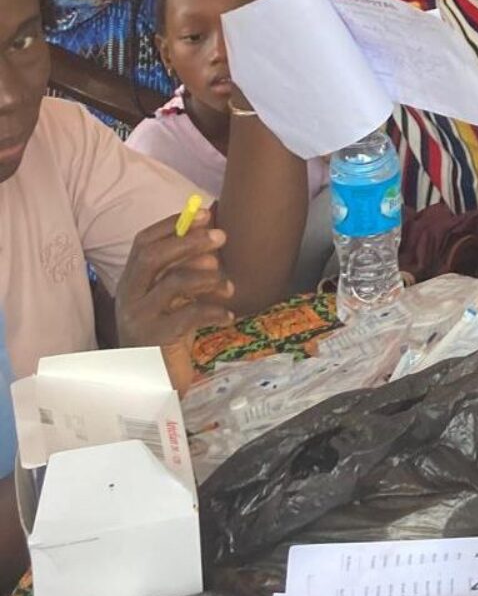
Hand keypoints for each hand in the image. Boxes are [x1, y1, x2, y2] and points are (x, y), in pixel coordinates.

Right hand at [116, 211, 236, 346]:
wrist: (151, 382)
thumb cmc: (167, 334)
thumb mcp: (174, 299)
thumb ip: (185, 269)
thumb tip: (212, 232)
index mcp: (132, 281)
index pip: (144, 242)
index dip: (173, 224)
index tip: (205, 213)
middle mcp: (129, 296)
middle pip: (153, 257)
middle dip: (189, 241)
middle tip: (221, 236)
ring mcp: (139, 318)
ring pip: (172, 284)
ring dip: (209, 278)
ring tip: (230, 286)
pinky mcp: (155, 340)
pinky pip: (188, 316)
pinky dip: (214, 311)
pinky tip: (228, 315)